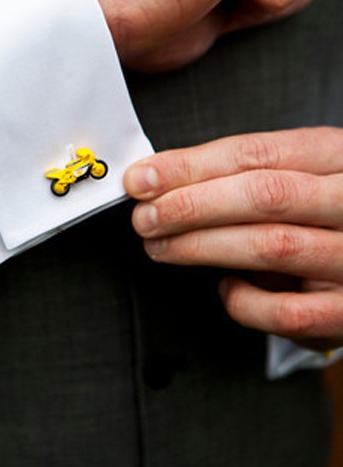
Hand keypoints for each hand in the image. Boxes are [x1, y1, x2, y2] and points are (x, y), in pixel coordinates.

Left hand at [123, 127, 342, 350]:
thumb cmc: (326, 213)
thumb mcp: (302, 173)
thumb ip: (245, 174)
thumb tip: (161, 182)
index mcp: (337, 155)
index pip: (255, 154)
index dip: (190, 166)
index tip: (142, 179)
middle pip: (264, 195)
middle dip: (191, 206)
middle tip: (146, 217)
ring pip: (273, 247)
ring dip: (203, 247)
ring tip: (162, 246)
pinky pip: (290, 312)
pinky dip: (246, 302)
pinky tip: (226, 289)